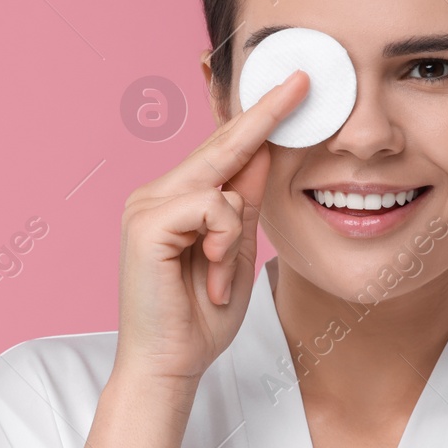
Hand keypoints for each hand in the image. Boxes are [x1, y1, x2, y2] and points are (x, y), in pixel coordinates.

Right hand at [114, 70, 309, 391]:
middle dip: (263, 116)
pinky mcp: (145, 224)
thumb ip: (246, 203)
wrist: (171, 365)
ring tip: (216, 271)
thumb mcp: (237, 252)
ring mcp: (146, 206)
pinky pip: (210, 205)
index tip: (292, 86)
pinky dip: (222, 239)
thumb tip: (267, 152)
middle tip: (302, 81)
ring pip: (220, 180)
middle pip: (221, 146)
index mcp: (177, 199)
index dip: (258, 116)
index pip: (223, 148)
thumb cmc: (200, 317)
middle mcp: (156, 194)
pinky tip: (208, 271)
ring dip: (233, 231)